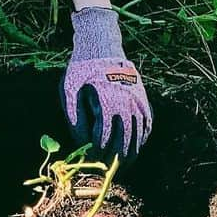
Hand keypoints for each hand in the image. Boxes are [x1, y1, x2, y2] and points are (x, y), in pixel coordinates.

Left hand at [61, 7, 151, 162]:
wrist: (101, 45)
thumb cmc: (81, 68)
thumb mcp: (69, 90)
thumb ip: (74, 117)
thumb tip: (81, 143)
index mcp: (107, 100)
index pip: (105, 136)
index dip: (98, 151)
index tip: (91, 160)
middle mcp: (127, 102)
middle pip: (125, 139)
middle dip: (116, 158)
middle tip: (109, 171)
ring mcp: (138, 99)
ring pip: (139, 134)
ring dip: (132, 152)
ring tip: (122, 166)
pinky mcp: (143, 97)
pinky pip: (147, 123)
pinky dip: (142, 138)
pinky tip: (135, 148)